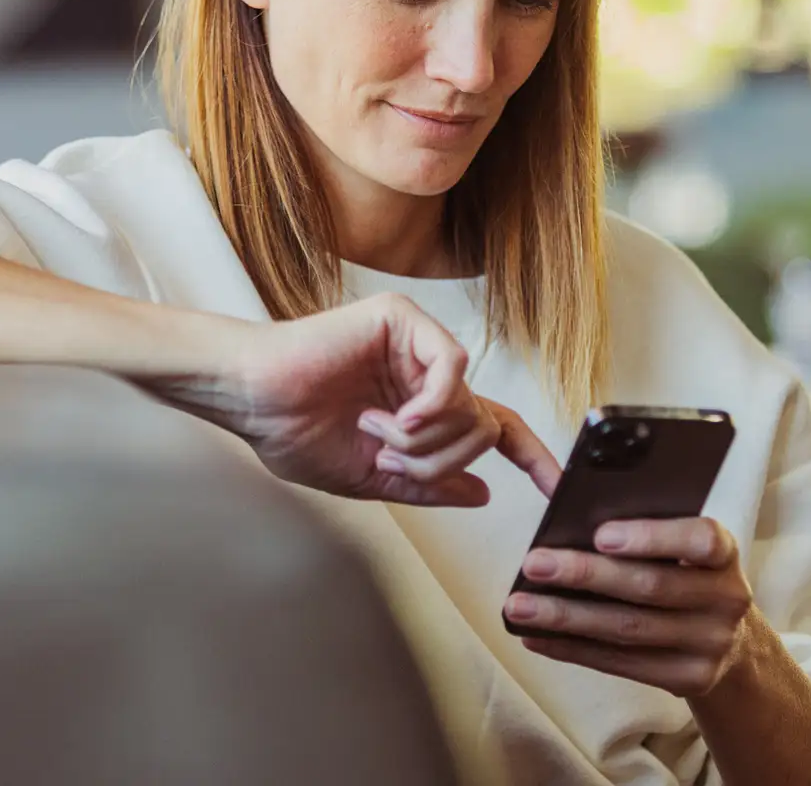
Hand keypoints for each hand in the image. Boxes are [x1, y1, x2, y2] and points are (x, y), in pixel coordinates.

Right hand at [159, 292, 560, 506]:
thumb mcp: (372, 477)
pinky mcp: (402, 319)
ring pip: (470, 405)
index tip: (558, 489)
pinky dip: (431, 404)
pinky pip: (453, 367)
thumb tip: (482, 492)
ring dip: (425, 439)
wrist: (252, 402)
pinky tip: (395, 416)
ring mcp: (416, 341)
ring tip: (375, 433)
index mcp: (420, 405)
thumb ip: (427, 483)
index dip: (531, 457)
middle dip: (442, 459)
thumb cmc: (294, 433)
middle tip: (390, 458)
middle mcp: (424, 371)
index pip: (493, 428)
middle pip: (482, 427)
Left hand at [503, 517, 752, 697]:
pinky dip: (573, 649)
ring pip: (628, 629)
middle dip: (586, 575)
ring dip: (567, 618)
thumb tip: (563, 508)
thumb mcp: (679, 544)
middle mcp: (726, 599)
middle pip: (650, 587)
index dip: (651, 537)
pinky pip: (622, 664)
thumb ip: (639, 524)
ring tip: (519, 607)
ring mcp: (711, 644)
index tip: (600, 534)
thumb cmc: (685, 573)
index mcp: (723, 553)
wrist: (732, 642)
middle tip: (533, 564)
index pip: (699, 540)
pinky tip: (537, 637)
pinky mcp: (689, 679)